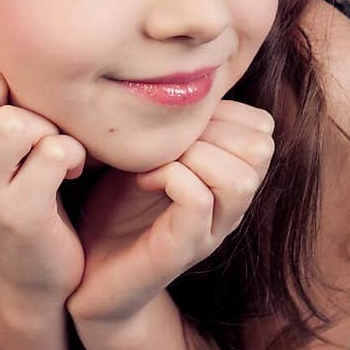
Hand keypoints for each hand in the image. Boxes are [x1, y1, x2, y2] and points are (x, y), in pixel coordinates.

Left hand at [65, 98, 274, 327]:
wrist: (87, 277)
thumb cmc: (113, 209)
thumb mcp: (145, 153)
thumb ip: (172, 124)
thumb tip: (179, 73)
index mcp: (228, 180)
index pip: (262, 129)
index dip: (222, 111)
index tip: (177, 123)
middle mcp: (229, 207)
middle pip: (260, 148)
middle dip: (210, 129)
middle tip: (166, 141)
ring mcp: (210, 231)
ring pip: (238, 176)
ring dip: (192, 154)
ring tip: (154, 162)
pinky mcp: (182, 251)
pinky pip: (198, 200)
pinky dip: (170, 177)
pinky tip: (143, 179)